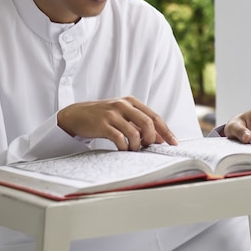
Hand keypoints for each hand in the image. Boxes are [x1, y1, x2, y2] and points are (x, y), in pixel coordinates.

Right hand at [57, 96, 178, 150]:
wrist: (77, 114)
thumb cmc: (103, 116)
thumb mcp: (123, 116)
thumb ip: (140, 124)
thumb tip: (160, 138)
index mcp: (131, 101)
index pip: (155, 117)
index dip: (166, 131)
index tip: (173, 143)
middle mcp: (123, 105)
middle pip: (148, 123)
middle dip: (152, 139)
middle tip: (148, 147)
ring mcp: (113, 114)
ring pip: (135, 133)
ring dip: (137, 145)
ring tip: (133, 149)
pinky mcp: (102, 124)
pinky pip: (120, 139)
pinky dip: (125, 147)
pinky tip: (123, 149)